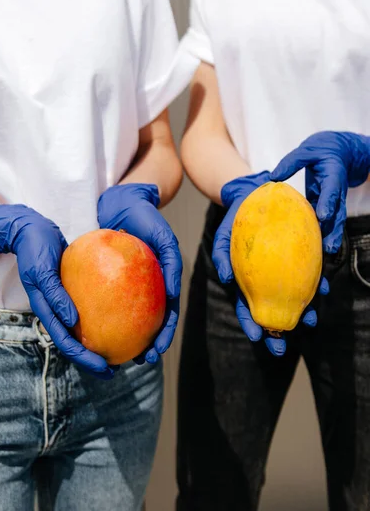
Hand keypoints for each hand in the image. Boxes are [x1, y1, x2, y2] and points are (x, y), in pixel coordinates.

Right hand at [0, 204, 113, 378]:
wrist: (32, 230)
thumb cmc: (35, 249)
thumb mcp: (43, 271)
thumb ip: (56, 296)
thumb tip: (73, 322)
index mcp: (47, 312)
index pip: (66, 343)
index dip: (85, 359)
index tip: (105, 367)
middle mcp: (57, 312)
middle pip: (76, 342)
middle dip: (95, 359)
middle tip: (118, 367)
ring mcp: (64, 303)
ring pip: (83, 329)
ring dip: (100, 342)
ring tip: (122, 349)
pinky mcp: (73, 291)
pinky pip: (91, 307)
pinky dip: (104, 315)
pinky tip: (123, 315)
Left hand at [97, 183, 181, 364]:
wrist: (122, 201)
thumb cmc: (146, 218)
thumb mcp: (164, 238)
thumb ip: (171, 263)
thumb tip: (172, 293)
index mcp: (162, 283)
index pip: (166, 316)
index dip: (163, 337)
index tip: (154, 354)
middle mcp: (146, 288)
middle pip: (146, 323)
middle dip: (142, 346)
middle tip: (133, 363)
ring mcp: (126, 285)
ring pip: (124, 316)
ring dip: (121, 336)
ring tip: (111, 354)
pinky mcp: (107, 278)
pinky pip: (102, 299)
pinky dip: (99, 314)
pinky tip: (88, 327)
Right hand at [212, 172, 328, 355]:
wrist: (254, 194)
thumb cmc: (236, 218)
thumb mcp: (223, 235)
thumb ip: (221, 255)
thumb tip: (225, 280)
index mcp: (245, 280)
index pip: (247, 306)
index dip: (251, 324)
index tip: (257, 338)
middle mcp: (265, 279)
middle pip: (271, 308)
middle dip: (278, 330)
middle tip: (282, 348)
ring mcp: (282, 269)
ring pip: (293, 295)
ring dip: (302, 311)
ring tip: (310, 323)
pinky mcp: (298, 254)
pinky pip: (308, 271)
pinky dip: (315, 282)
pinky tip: (322, 290)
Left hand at [271, 131, 369, 252]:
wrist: (340, 151)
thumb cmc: (320, 150)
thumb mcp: (306, 150)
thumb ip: (292, 162)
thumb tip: (273, 177)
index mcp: (333, 175)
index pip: (331, 190)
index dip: (328, 203)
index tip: (323, 216)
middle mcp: (336, 191)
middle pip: (337, 212)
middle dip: (333, 230)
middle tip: (329, 246)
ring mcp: (334, 200)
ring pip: (335, 220)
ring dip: (331, 236)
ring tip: (327, 253)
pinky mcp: (327, 205)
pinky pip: (326, 220)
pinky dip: (322, 233)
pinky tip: (316, 248)